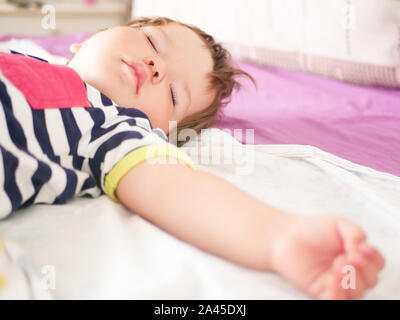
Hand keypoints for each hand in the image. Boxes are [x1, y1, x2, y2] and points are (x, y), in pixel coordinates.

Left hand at [270, 214, 384, 298]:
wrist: (286, 236)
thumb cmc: (313, 229)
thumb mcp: (338, 223)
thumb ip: (355, 233)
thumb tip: (362, 248)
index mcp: (358, 255)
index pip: (377, 263)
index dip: (373, 258)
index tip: (361, 248)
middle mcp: (350, 272)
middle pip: (371, 280)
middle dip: (362, 270)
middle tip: (346, 258)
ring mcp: (337, 283)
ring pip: (357, 293)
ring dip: (351, 282)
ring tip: (336, 267)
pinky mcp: (321, 291)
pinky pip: (336, 301)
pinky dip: (338, 295)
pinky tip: (332, 282)